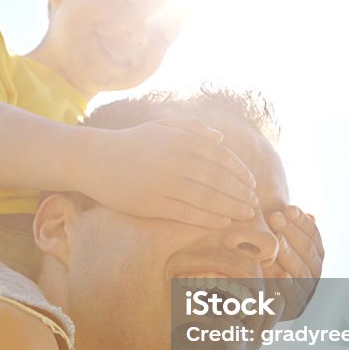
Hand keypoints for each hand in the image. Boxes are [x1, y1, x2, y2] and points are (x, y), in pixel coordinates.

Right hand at [82, 118, 258, 227]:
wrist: (95, 159)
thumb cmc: (131, 143)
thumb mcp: (160, 127)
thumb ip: (192, 129)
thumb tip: (221, 139)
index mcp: (180, 140)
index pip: (221, 157)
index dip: (240, 172)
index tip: (251, 183)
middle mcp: (175, 160)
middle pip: (219, 179)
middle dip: (240, 192)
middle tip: (254, 203)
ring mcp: (163, 183)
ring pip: (207, 199)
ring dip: (231, 208)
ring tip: (244, 214)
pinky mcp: (152, 203)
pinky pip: (187, 213)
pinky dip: (208, 219)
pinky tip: (222, 222)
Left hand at [263, 205, 323, 321]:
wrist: (250, 296)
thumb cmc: (263, 260)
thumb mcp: (276, 242)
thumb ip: (289, 230)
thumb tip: (312, 215)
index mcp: (315, 256)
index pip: (314, 236)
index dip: (302, 222)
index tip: (287, 208)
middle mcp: (315, 273)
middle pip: (309, 252)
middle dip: (293, 233)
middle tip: (276, 217)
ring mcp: (306, 291)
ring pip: (303, 272)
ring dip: (290, 255)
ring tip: (276, 241)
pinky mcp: (294, 308)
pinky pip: (294, 296)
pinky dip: (289, 286)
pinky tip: (281, 274)